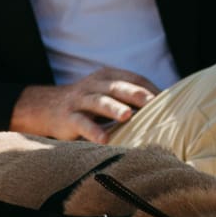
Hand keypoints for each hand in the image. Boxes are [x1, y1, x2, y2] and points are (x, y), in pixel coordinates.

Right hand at [10, 67, 161, 143]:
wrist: (47, 107)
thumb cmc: (89, 104)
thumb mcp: (108, 94)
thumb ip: (130, 98)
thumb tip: (167, 109)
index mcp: (108, 77)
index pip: (132, 78)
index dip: (149, 88)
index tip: (167, 101)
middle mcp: (94, 85)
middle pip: (117, 87)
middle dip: (135, 93)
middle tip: (152, 102)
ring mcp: (80, 101)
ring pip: (99, 102)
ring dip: (113, 108)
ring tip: (127, 116)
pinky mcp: (68, 118)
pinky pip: (82, 123)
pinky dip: (93, 131)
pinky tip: (104, 139)